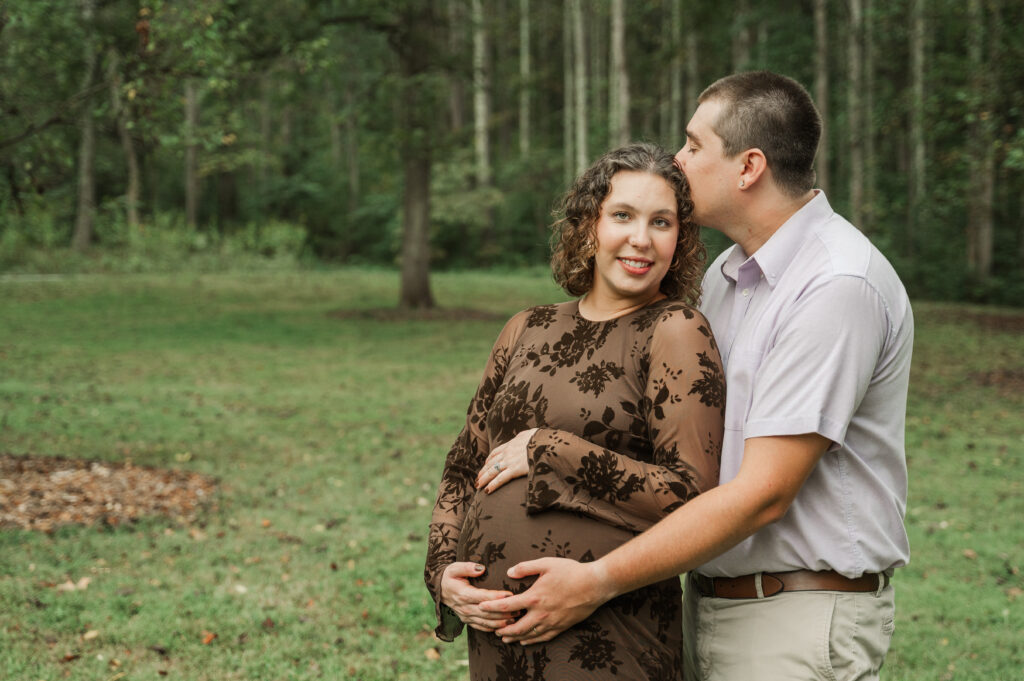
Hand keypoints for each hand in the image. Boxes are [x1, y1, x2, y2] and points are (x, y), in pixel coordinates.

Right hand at [440, 562, 515, 631]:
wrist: (440, 589)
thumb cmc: (450, 576)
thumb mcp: (455, 568)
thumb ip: (467, 567)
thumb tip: (481, 568)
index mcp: (462, 594)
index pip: (482, 597)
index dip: (496, 597)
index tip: (510, 594)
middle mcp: (464, 608)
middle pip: (487, 612)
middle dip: (503, 612)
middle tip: (519, 609)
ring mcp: (466, 616)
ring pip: (486, 622)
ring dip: (501, 622)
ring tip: (516, 619)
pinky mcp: (467, 621)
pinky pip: (482, 627)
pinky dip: (493, 628)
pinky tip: (505, 627)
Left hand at [476, 428, 537, 493]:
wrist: (546, 442)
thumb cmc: (542, 438)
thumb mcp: (531, 434)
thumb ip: (526, 437)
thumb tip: (527, 436)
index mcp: (511, 444)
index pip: (496, 452)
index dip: (489, 460)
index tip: (486, 465)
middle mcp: (508, 452)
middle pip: (491, 463)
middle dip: (483, 471)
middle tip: (478, 479)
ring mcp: (510, 461)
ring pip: (492, 471)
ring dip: (484, 479)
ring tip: (478, 486)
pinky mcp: (515, 469)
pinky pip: (500, 478)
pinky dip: (493, 484)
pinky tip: (487, 490)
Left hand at [479, 557, 614, 644]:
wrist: (594, 585)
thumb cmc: (571, 571)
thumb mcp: (546, 563)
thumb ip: (526, 568)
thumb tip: (509, 572)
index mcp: (534, 597)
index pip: (507, 606)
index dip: (492, 607)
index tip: (481, 608)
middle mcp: (541, 613)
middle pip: (516, 627)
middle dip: (502, 629)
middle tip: (493, 629)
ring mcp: (552, 622)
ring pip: (529, 635)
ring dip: (515, 637)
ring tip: (505, 638)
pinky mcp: (561, 626)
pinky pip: (543, 638)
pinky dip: (532, 640)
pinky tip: (526, 640)